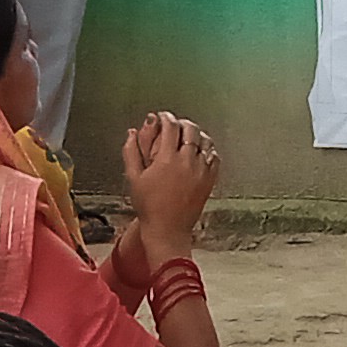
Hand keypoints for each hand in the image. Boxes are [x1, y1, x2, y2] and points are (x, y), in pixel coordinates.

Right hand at [121, 111, 219, 254]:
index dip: (166, 117)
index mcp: (167, 158)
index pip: (171, 126)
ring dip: (197, 135)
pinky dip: (209, 150)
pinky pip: (214, 157)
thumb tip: (132, 132)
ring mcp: (201, 171)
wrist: (167, 230)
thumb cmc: (149, 206)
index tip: (163, 117)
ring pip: (205, 141)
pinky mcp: (209, 181)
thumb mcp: (133, 177)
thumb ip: (131, 151)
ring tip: (189, 136)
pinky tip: (201, 152)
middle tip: (176, 125)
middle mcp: (187, 162)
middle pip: (191, 129)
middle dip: (182, 123)